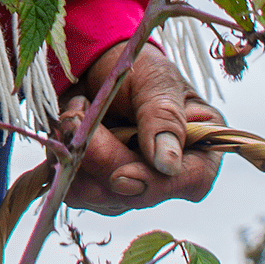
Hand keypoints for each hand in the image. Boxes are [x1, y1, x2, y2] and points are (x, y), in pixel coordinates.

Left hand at [58, 40, 221, 216]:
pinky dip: (64, 162)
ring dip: (79, 156)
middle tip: (78, 116)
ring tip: (75, 111)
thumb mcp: (156, 81)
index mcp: (200, 146)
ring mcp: (133, 185)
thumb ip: (164, 118)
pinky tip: (66, 128)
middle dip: (103, 158)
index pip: (193, 181)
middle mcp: (169, 174)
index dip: (158, 185)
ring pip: (103, 198)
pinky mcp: (99, 188)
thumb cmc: (138, 67)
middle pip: (139, 194)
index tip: (122, 175)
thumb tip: (168, 164)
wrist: (98, 66)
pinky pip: (77, 192)